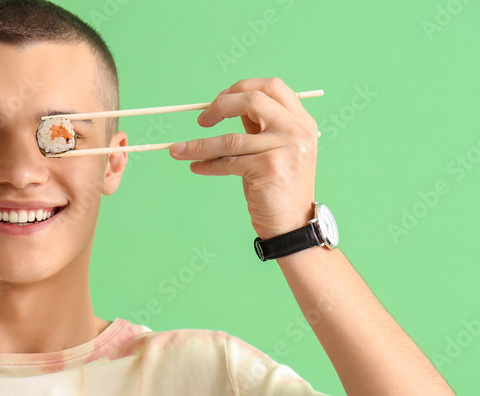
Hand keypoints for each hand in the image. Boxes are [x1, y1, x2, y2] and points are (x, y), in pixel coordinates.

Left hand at [169, 77, 318, 238]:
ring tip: (178, 150)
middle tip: (201, 120)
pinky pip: (228, 162)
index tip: (219, 100)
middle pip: (252, 100)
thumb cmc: (278, 187)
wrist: (292, 225)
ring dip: (199, 144)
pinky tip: (196, 167)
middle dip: (220, 106)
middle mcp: (297, 130)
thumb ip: (258, 125)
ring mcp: (286, 149)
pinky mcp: (269, 169)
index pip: (270, 86)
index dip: (240, 88)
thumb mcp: (274, 148)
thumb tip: (225, 104)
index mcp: (301, 120)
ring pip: (231, 138)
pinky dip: (207, 164)